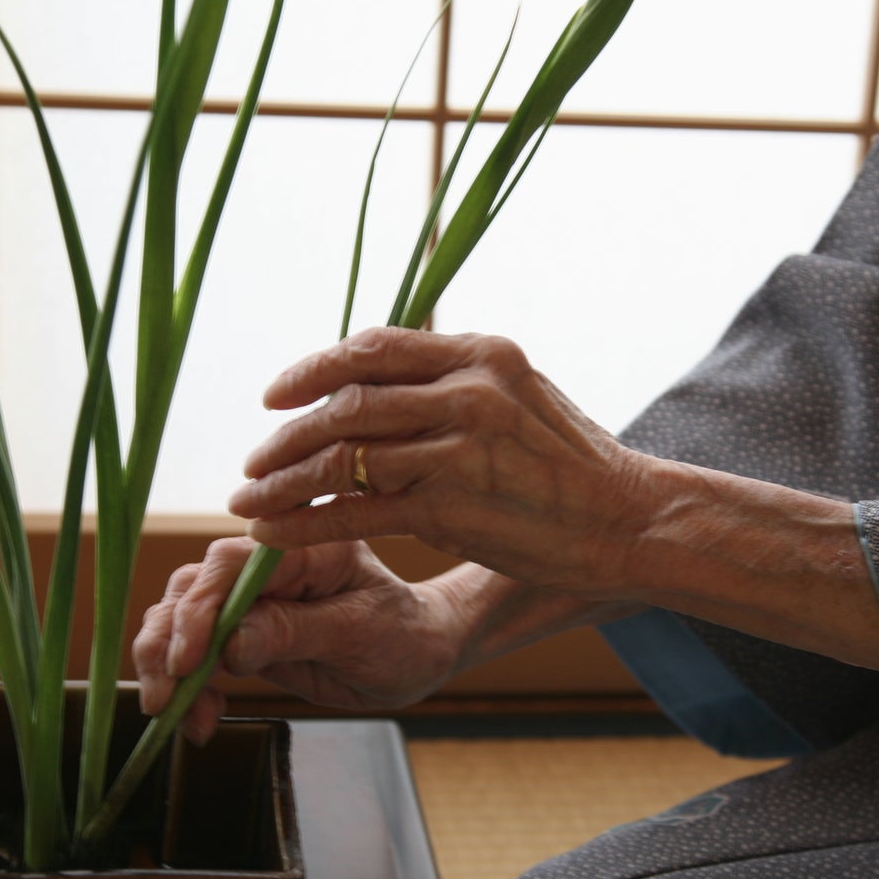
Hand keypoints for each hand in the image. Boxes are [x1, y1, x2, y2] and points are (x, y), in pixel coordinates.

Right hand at [131, 537, 466, 741]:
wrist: (417, 654)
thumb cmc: (403, 634)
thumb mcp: (357, 634)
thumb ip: (293, 632)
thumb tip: (229, 645)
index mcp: (301, 550)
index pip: (228, 566)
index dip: (198, 610)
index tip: (188, 661)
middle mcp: (265, 568)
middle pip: (190, 590)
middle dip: (168, 645)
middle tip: (164, 697)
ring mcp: (248, 600)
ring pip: (179, 620)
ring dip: (166, 668)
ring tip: (176, 715)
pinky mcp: (240, 633)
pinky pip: (195, 653)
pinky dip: (186, 686)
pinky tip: (198, 717)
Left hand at [230, 328, 657, 599]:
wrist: (628, 522)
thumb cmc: (574, 468)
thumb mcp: (522, 398)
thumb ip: (456, 384)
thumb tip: (382, 383)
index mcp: (482, 353)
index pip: (374, 346)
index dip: (313, 369)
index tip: (276, 395)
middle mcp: (468, 389)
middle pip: (346, 400)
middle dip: (287, 433)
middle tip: (253, 460)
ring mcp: (458, 446)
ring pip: (341, 455)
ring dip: (283, 480)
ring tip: (250, 500)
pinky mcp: (451, 505)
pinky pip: (355, 508)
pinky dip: (306, 521)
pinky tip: (275, 532)